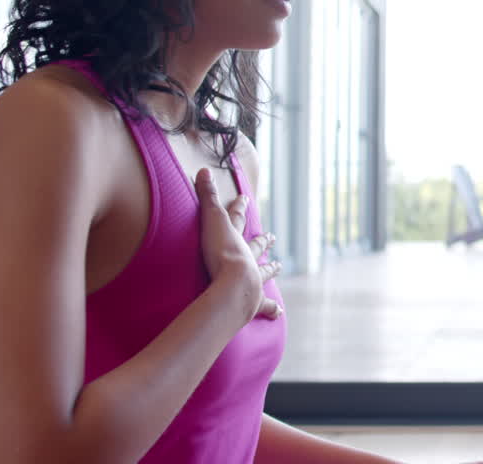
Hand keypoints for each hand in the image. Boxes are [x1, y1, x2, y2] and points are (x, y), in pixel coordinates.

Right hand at [195, 167, 281, 320]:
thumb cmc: (220, 254)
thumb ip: (206, 196)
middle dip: (263, 240)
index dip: (238, 207)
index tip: (245, 198)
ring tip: (279, 266)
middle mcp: (248, 258)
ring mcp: (253, 279)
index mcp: (235, 240)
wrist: (234, 285)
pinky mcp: (254, 301)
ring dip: (270, 269)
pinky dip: (271, 310)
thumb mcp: (211, 220)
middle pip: (257, 246)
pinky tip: (279, 313)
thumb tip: (204, 169)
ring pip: (264, 272)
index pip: (236, 218)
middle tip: (272, 236)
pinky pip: (265, 306)